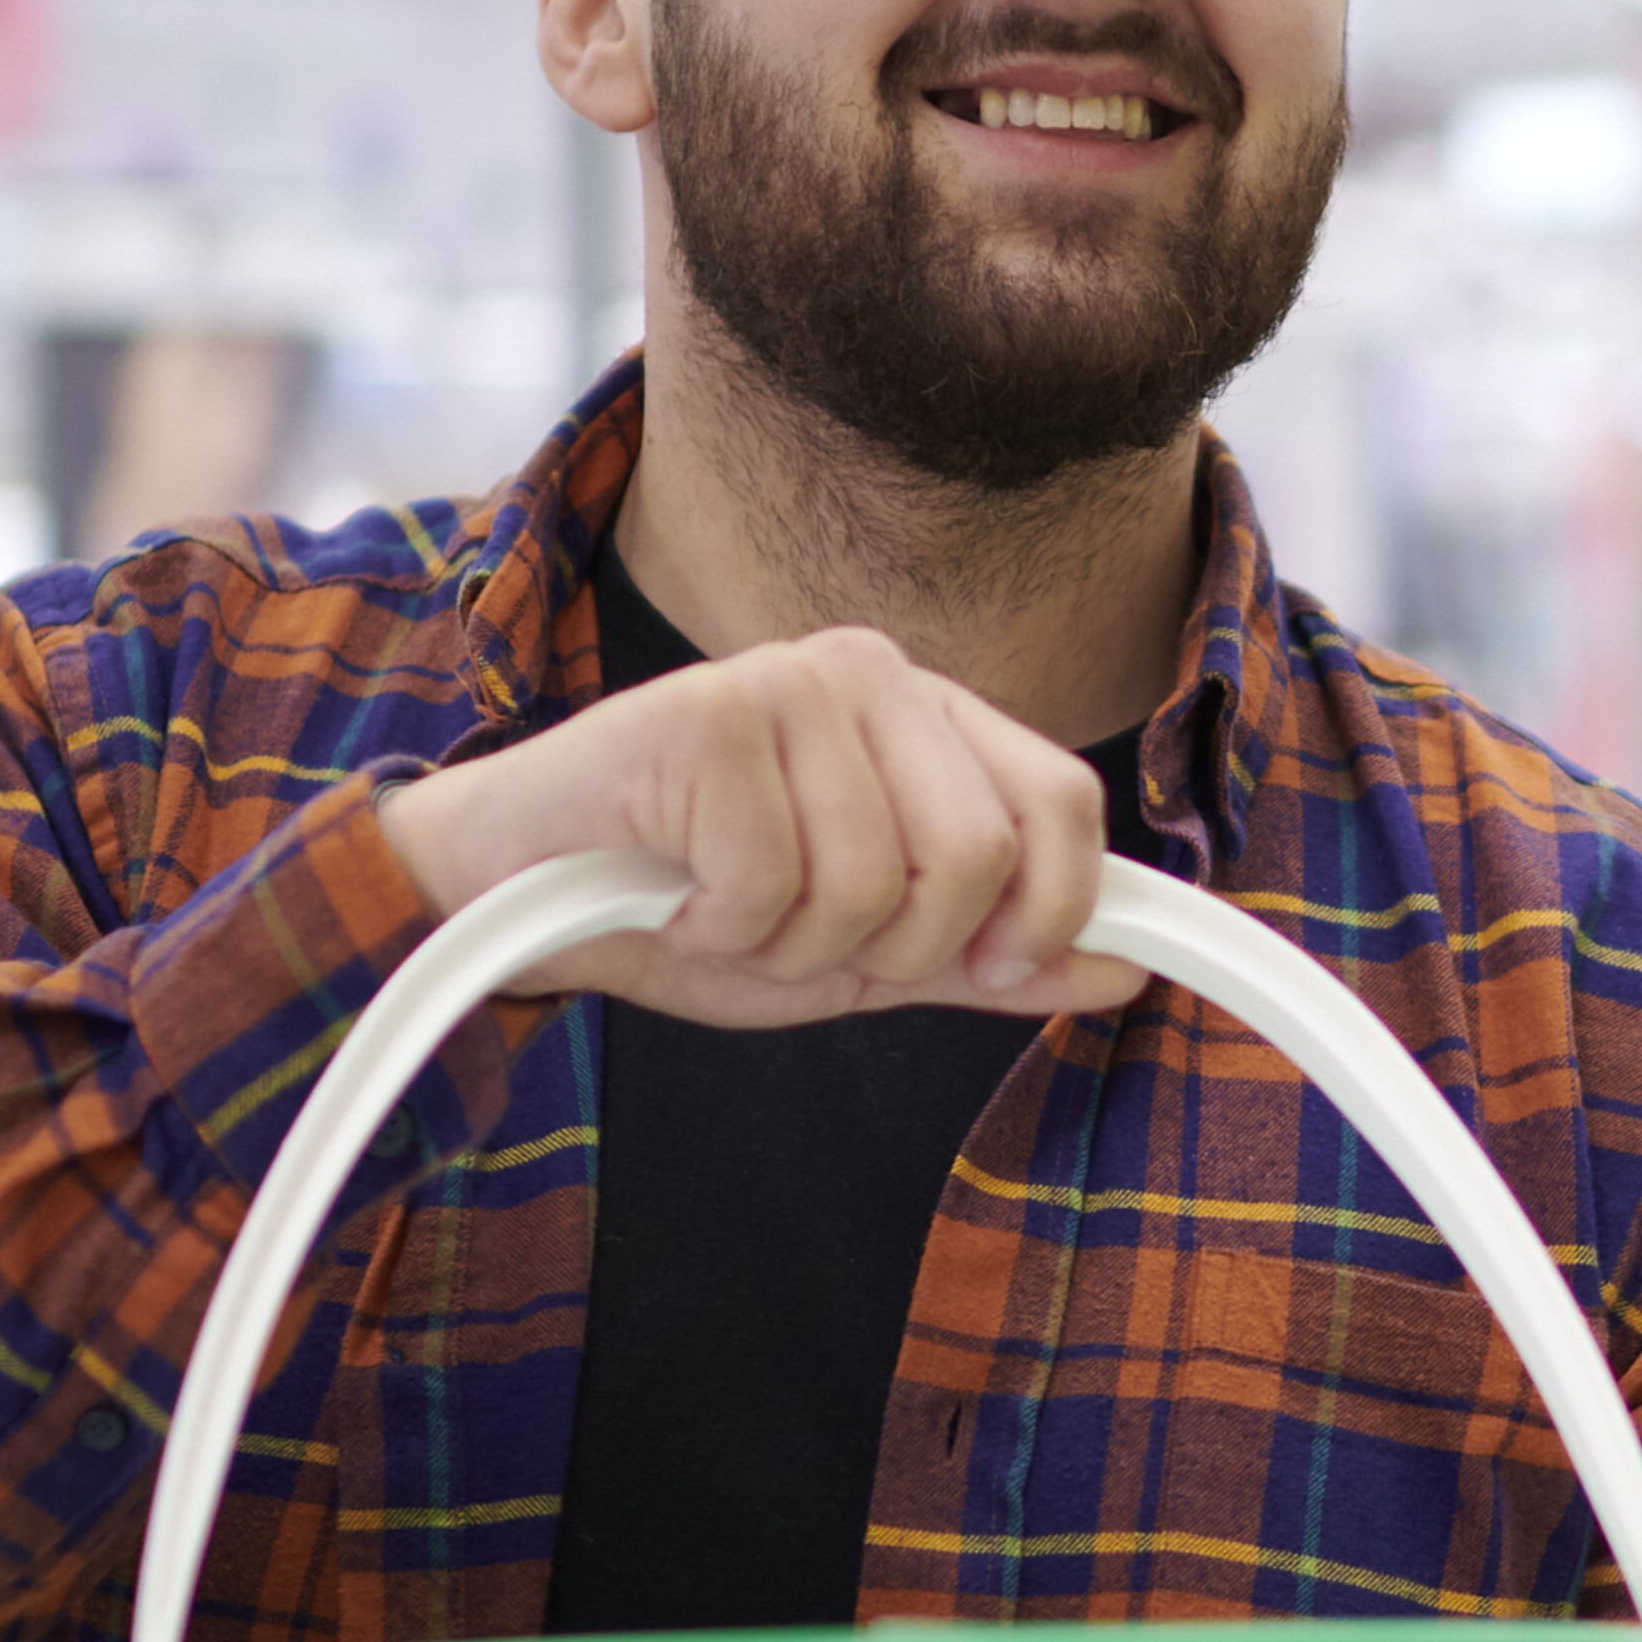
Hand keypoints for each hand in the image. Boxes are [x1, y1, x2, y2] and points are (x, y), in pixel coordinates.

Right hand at [378, 629, 1145, 1029]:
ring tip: (725, 914)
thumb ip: (990, 954)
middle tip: (805, 940)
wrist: (515, 895)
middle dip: (894, 948)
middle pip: (976, 858)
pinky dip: (720, 928)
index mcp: (926, 715)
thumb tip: (1126, 964)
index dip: (1051, 910)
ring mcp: (785, 683)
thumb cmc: (685, 906)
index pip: (1063, 801)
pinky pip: (772, 881)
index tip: (992, 967)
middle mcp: (868, 674)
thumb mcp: (864, 950)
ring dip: (790, 946)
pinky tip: (674, 896)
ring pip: (873, 883)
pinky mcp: (705, 717)